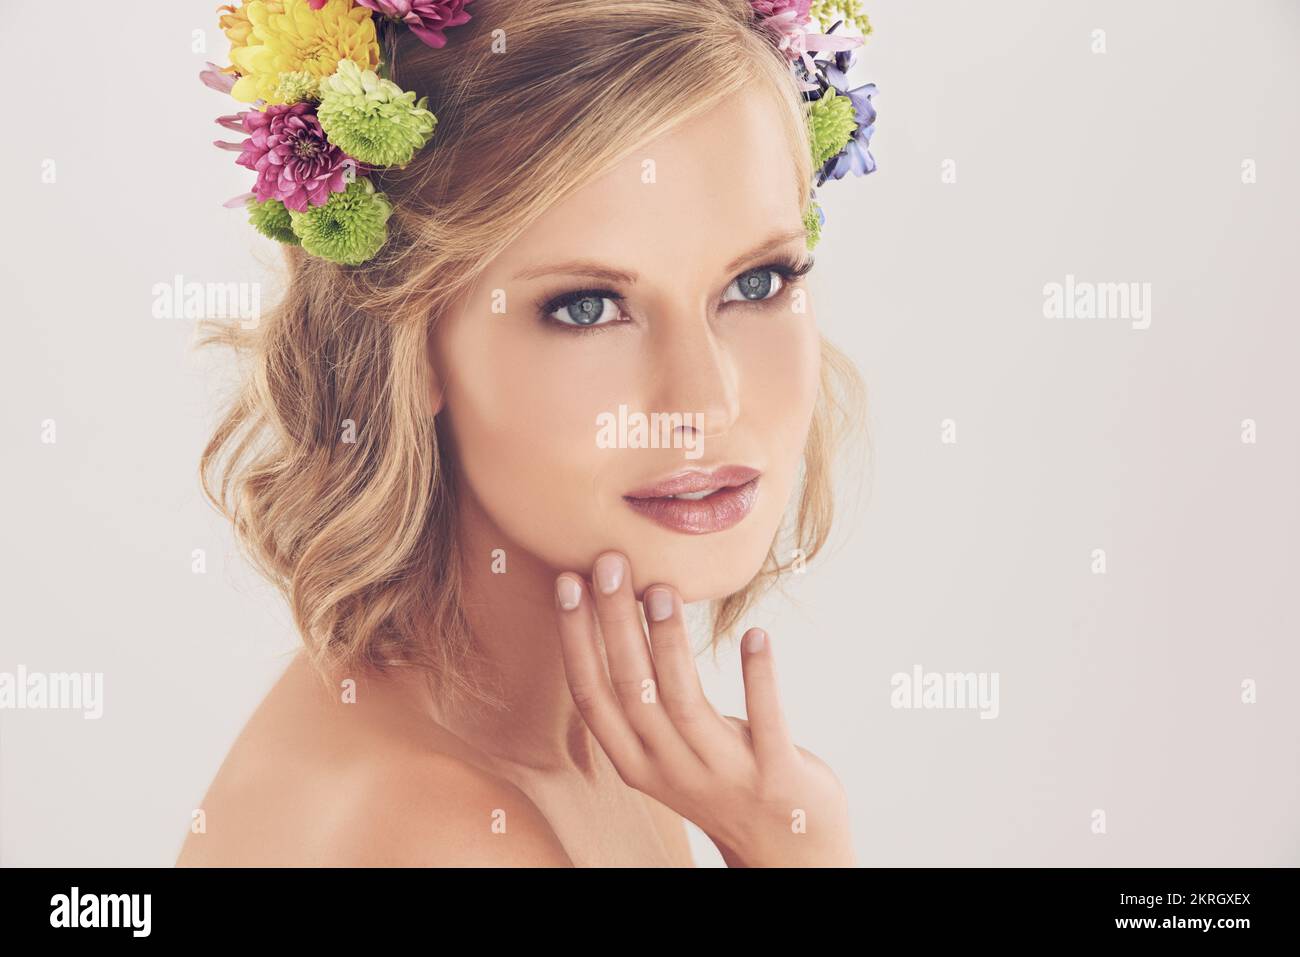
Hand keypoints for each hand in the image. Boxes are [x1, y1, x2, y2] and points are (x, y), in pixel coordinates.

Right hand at [553, 550, 854, 867]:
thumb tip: (618, 618)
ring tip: (661, 591)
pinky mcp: (776, 774)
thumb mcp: (667, 752)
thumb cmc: (721, 780)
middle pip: (632, 689)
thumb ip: (644, 701)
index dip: (576, 639)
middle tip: (610, 564)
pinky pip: (765, 719)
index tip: (568, 581)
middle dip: (615, 623)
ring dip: (670, 644)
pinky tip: (755, 634)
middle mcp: (671, 768)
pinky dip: (758, 677)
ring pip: (684, 702)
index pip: (592, 694)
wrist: (784, 849)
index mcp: (636, 760)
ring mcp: (724, 773)